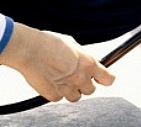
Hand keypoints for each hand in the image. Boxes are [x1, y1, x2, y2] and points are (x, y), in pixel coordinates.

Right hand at [0, 23, 114, 102]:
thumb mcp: (74, 45)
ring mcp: (67, 88)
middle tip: (76, 76)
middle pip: (91, 90)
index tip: (103, 78)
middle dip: (85, 84)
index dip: (106, 79)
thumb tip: (86, 62)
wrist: (30, 50)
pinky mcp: (53, 95)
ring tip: (62, 80)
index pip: (109, 79)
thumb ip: (83, 57)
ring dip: (71, 91)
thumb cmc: (49, 43)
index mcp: (89, 64)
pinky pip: (59, 98)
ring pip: (76, 97)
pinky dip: (56, 92)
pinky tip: (51, 82)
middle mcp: (81, 77)